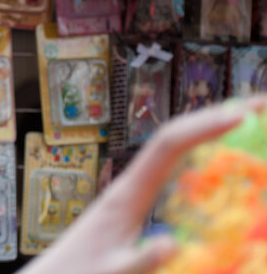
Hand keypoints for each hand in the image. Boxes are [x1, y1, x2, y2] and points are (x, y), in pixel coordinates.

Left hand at [18, 97, 266, 273]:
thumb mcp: (112, 273)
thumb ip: (140, 261)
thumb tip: (170, 243)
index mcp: (128, 193)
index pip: (168, 146)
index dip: (203, 127)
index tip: (241, 116)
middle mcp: (131, 184)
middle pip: (176, 139)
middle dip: (214, 119)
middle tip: (259, 107)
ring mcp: (133, 192)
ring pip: (175, 152)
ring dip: (209, 133)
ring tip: (250, 120)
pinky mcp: (136, 206)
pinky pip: (172, 171)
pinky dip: (198, 156)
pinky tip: (220, 157)